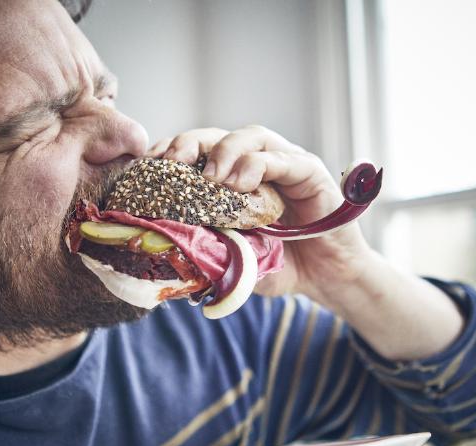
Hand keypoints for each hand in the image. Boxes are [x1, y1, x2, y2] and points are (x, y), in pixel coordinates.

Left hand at [147, 126, 370, 303]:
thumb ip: (209, 250)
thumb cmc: (281, 266)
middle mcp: (259, 164)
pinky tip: (240, 182)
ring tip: (210, 175)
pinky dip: (258, 165)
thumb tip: (168, 252)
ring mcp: (287, 164)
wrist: (328, 278)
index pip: (198, 152)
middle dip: (190, 143)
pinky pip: (284, 159)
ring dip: (226, 150)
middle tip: (171, 161)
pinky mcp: (311, 173)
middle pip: (219, 136)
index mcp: (234, 179)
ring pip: (252, 137)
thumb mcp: (235, 259)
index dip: (172, 153)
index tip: (148, 166)